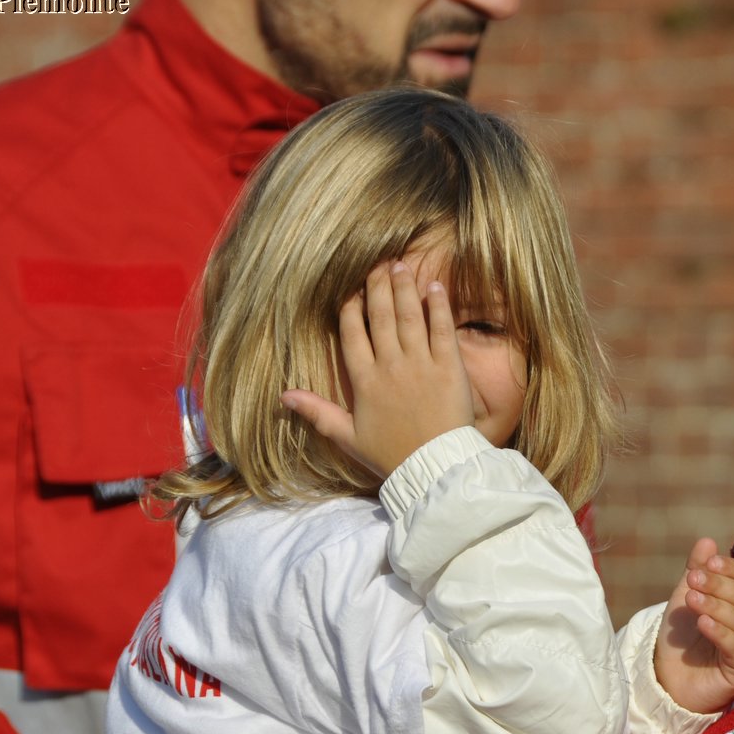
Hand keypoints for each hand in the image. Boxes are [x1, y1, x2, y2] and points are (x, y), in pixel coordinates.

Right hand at [281, 259, 474, 478]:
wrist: (433, 469)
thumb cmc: (391, 456)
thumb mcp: (348, 437)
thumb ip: (317, 412)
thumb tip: (284, 396)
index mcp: (364, 381)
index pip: (352, 335)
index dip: (351, 310)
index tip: (352, 291)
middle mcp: (390, 366)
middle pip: (380, 317)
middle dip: (378, 288)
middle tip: (378, 265)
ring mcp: (421, 364)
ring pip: (409, 316)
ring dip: (404, 288)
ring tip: (401, 266)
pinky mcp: (449, 367)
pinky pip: (443, 329)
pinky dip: (439, 306)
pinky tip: (435, 287)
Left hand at [654, 537, 733, 713]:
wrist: (670, 678)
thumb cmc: (683, 637)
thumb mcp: (685, 597)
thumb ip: (696, 570)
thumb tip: (707, 541)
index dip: (730, 568)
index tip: (707, 563)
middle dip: (718, 586)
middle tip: (692, 581)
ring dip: (716, 607)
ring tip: (692, 600)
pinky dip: (721, 633)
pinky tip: (704, 623)